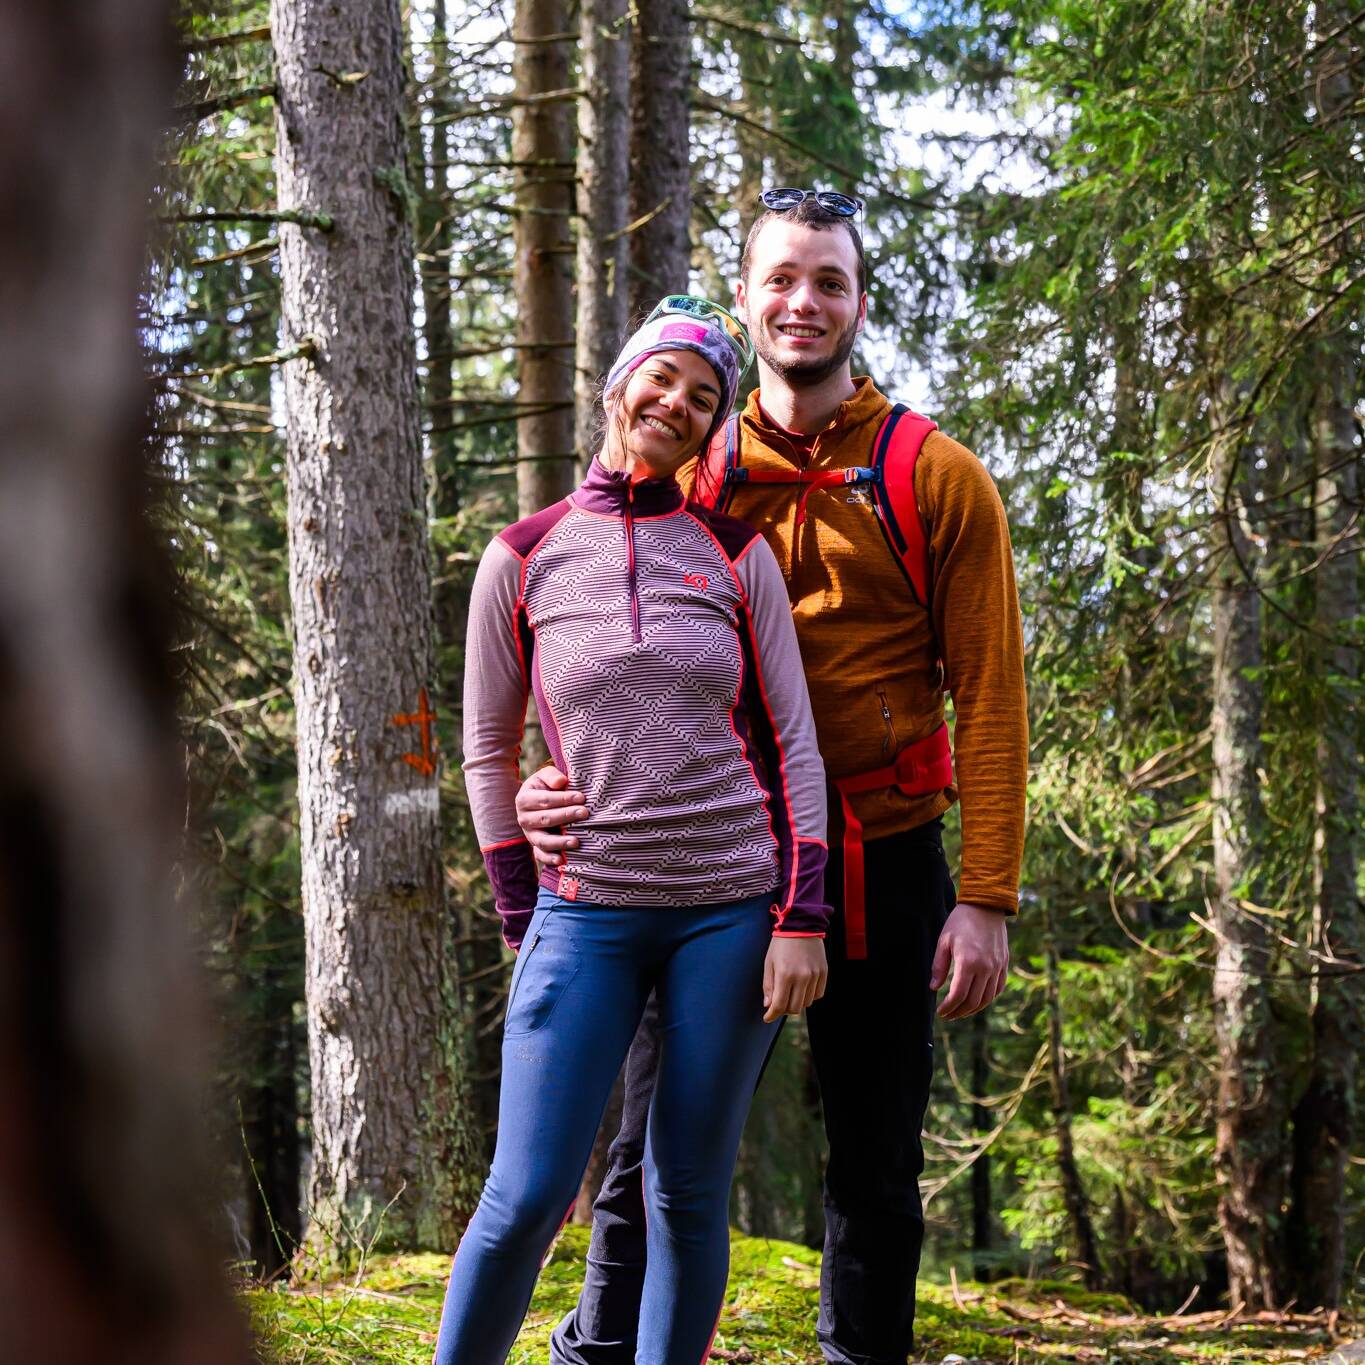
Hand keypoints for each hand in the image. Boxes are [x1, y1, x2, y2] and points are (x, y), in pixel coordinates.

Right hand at [515, 766, 589, 869]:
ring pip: (542, 840)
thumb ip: (551, 776)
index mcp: (524, 799)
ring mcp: (529, 835)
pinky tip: (562, 860)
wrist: (541, 801)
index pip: (544, 800)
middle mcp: (524, 819)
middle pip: (545, 819)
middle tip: (584, 813)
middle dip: (566, 816)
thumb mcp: (545, 776)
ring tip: (576, 841)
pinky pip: (540, 856)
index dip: (563, 799)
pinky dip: (549, 859)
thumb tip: (560, 782)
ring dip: (559, 842)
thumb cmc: (546, 786)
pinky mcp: (536, 847)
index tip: (581, 797)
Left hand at [763, 937, 827, 1022]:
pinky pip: (818, 994)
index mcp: (785, 974)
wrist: (801, 924)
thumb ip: (768, 985)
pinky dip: (810, 995)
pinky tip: (803, 987)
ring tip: (791, 991)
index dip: (772, 1015)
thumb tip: (768, 1005)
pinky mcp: (824, 972)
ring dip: (797, 1001)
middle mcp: (802, 977)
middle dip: (784, 1010)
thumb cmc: (781, 944)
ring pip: (807, 1003)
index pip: (779, 1005)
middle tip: (779, 1004)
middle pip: (795, 1008)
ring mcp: (815, 975)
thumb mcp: (769, 962)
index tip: (767, 1018)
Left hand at [930, 902, 1008, 1019]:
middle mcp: (986, 968)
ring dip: (973, 1009)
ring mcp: (997, 967)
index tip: (940, 1012)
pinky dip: (987, 998)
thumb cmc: (961, 921)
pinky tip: (977, 1000)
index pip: (958, 995)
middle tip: (948, 1015)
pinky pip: (998, 988)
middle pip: (973, 1001)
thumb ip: (939, 966)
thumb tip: (933, 987)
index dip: (949, 1007)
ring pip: (987, 998)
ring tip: (961, 1011)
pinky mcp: (1004, 964)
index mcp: (968, 962)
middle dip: (959, 1012)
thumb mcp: (944, 940)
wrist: (986, 906)